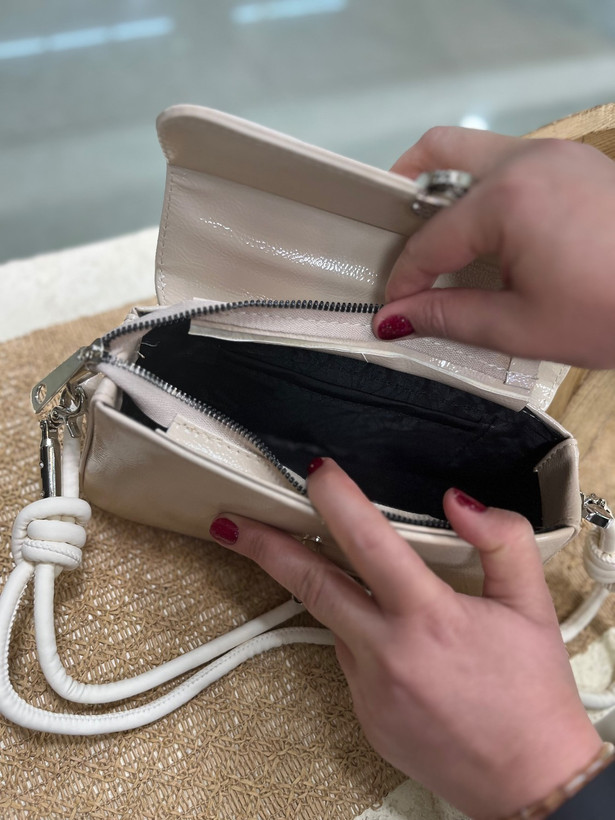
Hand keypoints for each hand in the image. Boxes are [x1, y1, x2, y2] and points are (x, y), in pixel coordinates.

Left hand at [208, 459, 600, 819]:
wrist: (529, 783)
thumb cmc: (532, 694)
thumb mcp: (531, 605)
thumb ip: (501, 539)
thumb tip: (457, 502)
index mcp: (428, 617)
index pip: (367, 542)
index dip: (337, 500)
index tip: (316, 473)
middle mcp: (387, 653)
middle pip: (311, 584)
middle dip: (265, 547)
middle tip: (231, 523)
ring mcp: (368, 689)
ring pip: (334, 621)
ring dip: (327, 589)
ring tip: (323, 563)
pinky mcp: (364, 715)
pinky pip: (349, 658)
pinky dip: (360, 635)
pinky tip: (396, 642)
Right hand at [373, 127, 614, 368]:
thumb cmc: (608, 314)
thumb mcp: (522, 326)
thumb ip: (450, 316)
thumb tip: (394, 320)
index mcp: (508, 197)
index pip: (431, 240)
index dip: (404, 280)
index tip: (390, 311)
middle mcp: (527, 158)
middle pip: (440, 151)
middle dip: (404, 190)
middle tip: (392, 234)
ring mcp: (556, 153)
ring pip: (476, 152)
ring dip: (447, 190)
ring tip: (440, 242)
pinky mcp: (577, 162)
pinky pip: (511, 163)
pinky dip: (485, 192)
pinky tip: (490, 236)